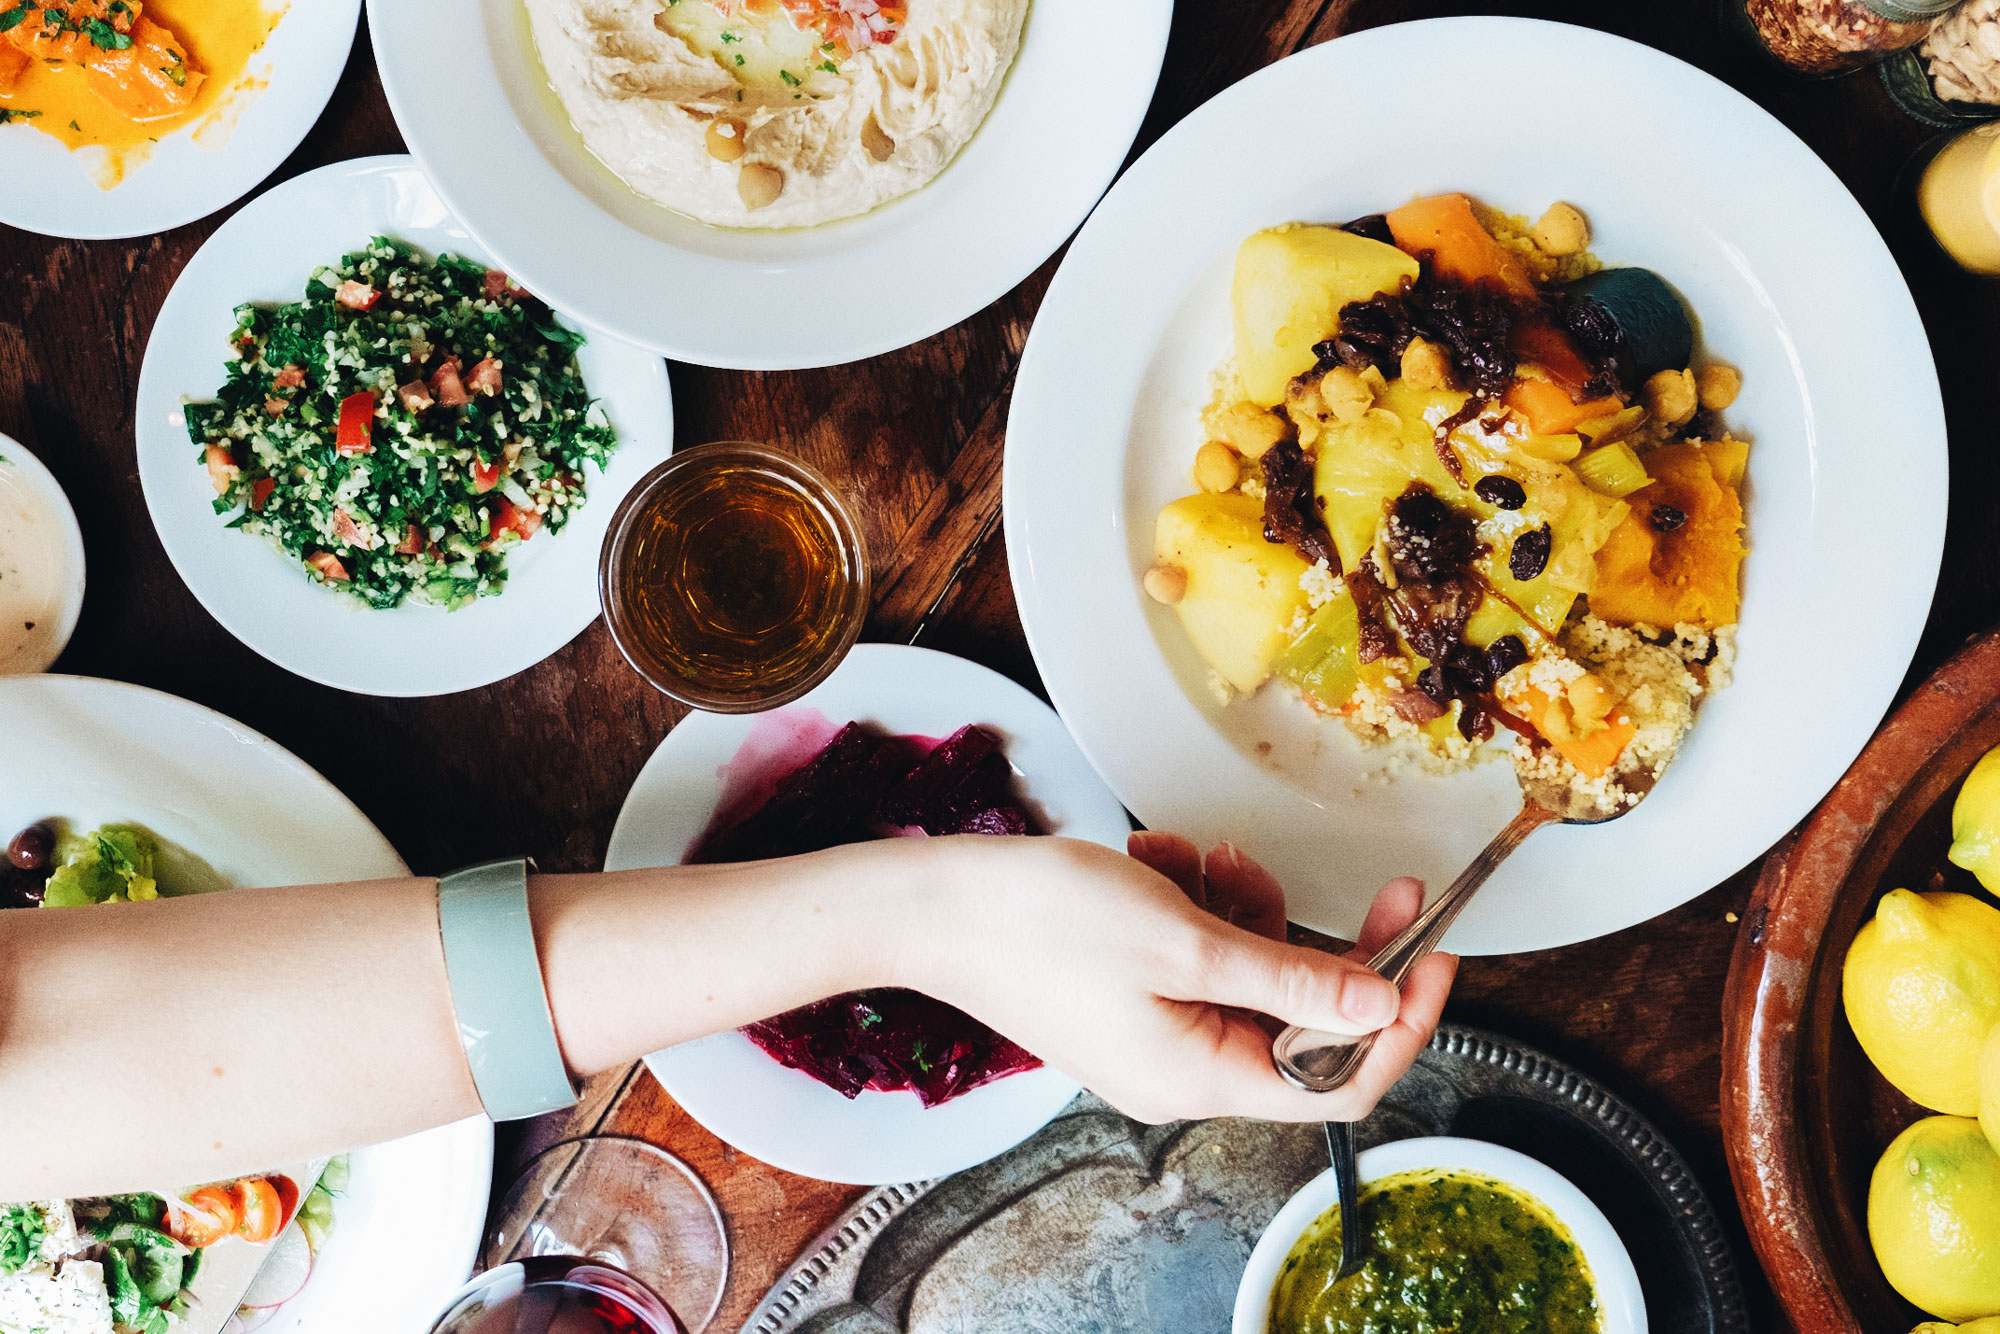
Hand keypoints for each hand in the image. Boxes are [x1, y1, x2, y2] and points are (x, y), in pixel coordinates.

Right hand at [908, 833, 1455, 1123]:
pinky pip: (1198, 953)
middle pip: (1301, 1022)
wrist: (930, 904)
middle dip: (1327, 947)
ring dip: (1247, 908)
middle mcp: (1179, 1068)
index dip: (1399, 1024)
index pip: (1337, 1083)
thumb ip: (1292, 980)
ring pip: (1251, 973)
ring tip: (1203, 861)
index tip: (1433, 955)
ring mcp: (1151, 1030)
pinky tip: (1157, 863)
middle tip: (1377, 888)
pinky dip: (1194, 901)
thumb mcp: (1185, 941)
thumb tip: (1380, 1005)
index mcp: (1198, 1077)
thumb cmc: (1038, 923)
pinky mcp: (1128, 991)